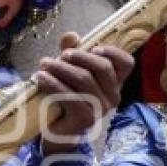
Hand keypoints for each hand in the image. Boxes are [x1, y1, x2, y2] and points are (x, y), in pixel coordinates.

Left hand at [36, 32, 133, 153]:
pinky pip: (70, 96)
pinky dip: (53, 84)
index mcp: (114, 83)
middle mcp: (113, 96)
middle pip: (103, 67)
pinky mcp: (86, 119)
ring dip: (61, 68)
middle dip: (80, 56)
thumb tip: (72, 35)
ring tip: (44, 64)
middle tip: (61, 55)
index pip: (126, 64)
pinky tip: (40, 78)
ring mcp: (101, 109)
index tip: (94, 47)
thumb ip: (72, 52)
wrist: (57, 130)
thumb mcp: (69, 70)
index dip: (113, 52)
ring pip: (84, 79)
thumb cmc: (66, 96)